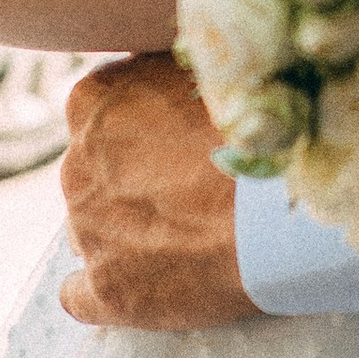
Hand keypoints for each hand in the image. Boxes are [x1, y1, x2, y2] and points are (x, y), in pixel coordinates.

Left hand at [60, 51, 263, 329]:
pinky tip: (139, 286)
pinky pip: (78, 295)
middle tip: (191, 190)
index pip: (101, 113)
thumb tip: (174, 62)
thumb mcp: (207, 70)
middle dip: (132, 181)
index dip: (143, 129)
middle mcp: (75, 164)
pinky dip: (102, 290)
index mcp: (92, 103)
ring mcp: (86, 231)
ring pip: (91, 229)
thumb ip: (168, 71)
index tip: (179, 140)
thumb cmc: (260, 129)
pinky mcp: (105, 289)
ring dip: (126, 232)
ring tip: (187, 237)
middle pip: (95, 173)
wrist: (283, 210)